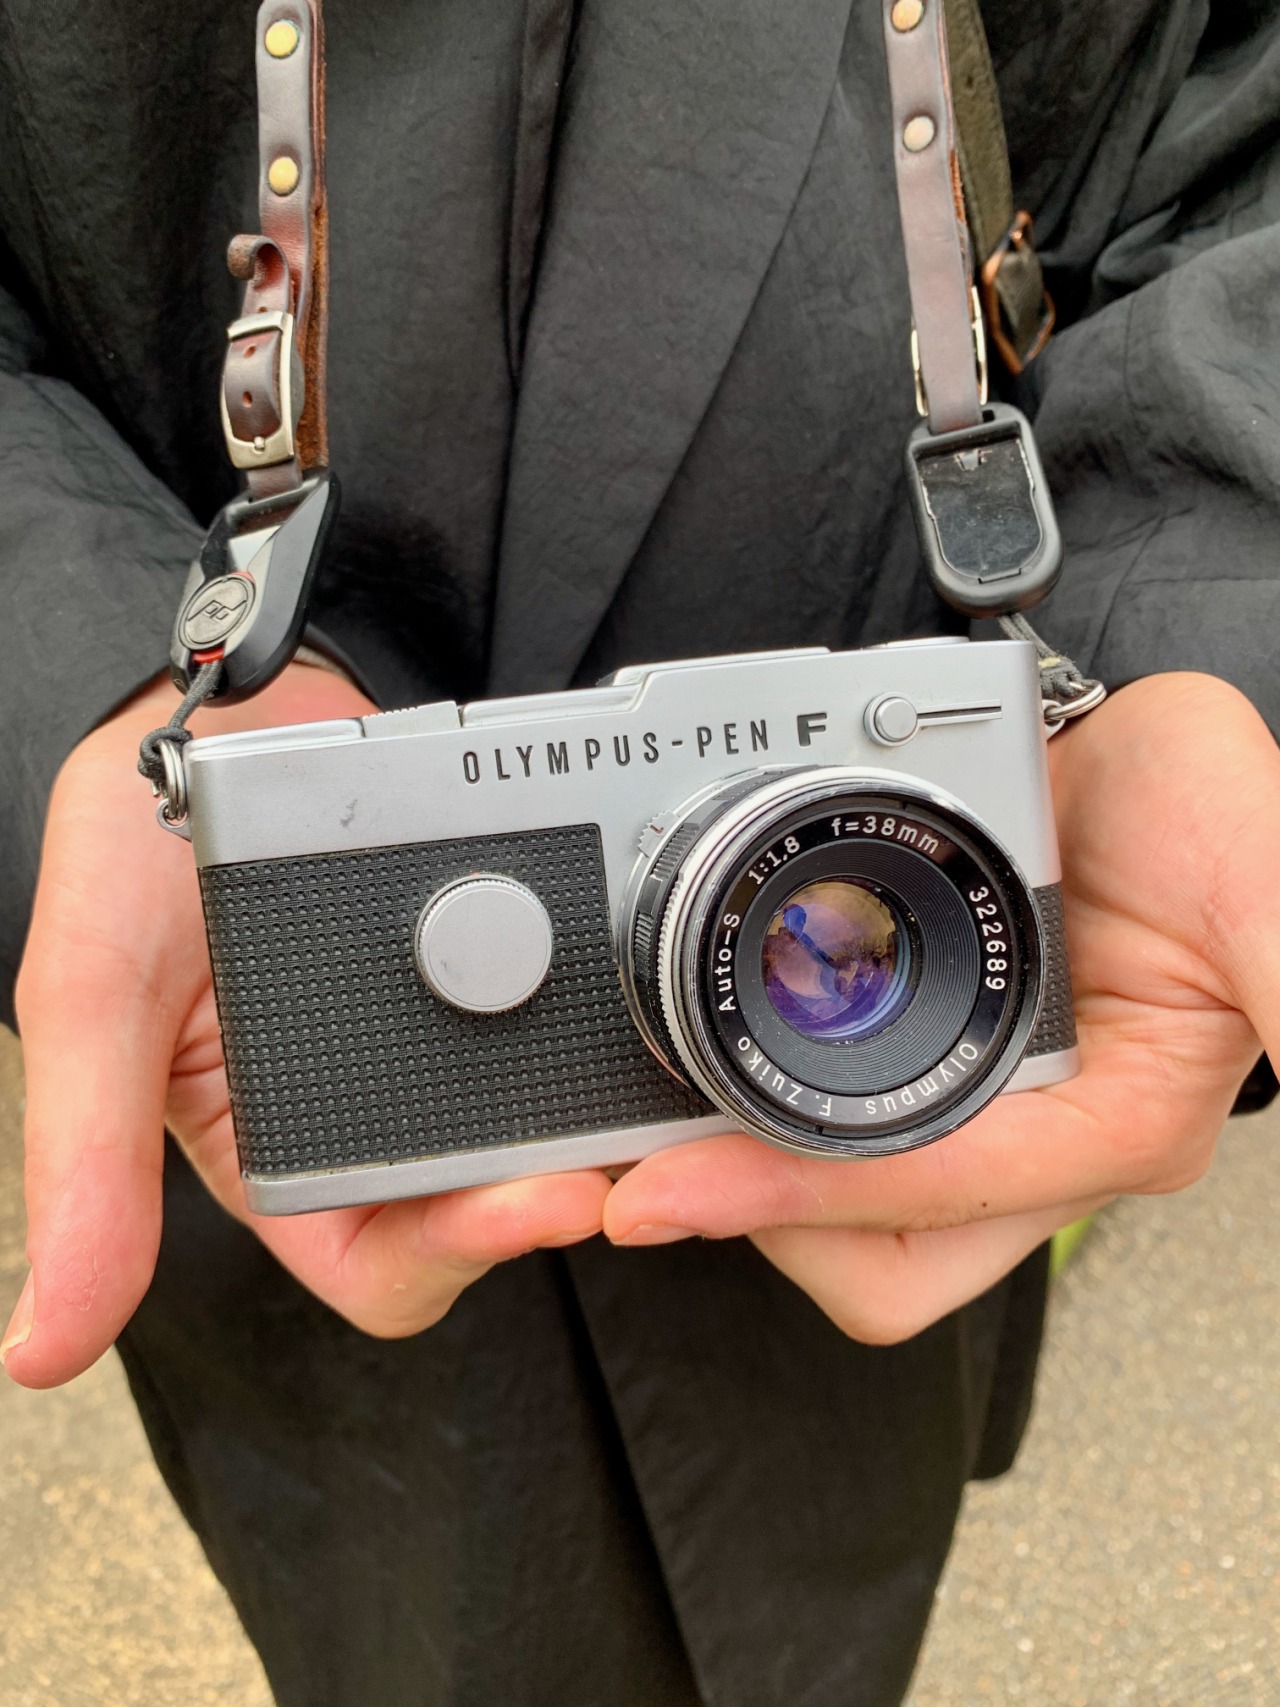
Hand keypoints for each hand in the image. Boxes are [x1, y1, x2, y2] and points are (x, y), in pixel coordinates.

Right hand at [4, 666, 609, 1387]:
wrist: (223, 709)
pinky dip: (595, 1023)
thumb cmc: (134, 856)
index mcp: (275, 1154)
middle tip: (607, 1146)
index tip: (527, 1206)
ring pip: (539, 1121)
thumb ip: (85, 1166)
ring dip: (587, 1115)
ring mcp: (437, 1039)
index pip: (380, 1263)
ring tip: (634, 1083)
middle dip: (546, 1187)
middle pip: (482, 1205)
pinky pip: (562, 1018)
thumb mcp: (95, 1002)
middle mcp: (365, 1111)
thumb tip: (42, 1353)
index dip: (451, 1257)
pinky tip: (623, 999)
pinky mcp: (495, 964)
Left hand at [603, 673, 1275, 1341]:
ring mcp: (961, 1109)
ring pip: (821, 1207)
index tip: (664, 1189)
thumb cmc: (1215, 819)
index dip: (793, 1199)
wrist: (1140, 762)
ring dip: (714, 1179)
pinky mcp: (908, 1062)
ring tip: (604, 1139)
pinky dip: (727, 1112)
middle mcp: (1025, 1141)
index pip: (928, 1199)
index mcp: (1107, 1126)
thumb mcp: (1264, 887)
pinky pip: (803, 1121)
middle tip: (605, 1181)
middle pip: (863, 1254)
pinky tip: (666, 1071)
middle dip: (732, 1226)